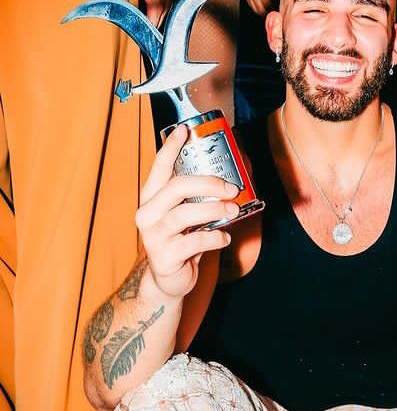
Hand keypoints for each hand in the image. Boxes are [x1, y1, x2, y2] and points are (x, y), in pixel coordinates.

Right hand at [135, 125, 239, 297]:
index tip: (184, 130)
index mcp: (152, 198)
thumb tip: (236, 171)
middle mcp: (148, 213)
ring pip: (184, 214)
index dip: (170, 147)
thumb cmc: (183, 241)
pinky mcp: (164, 257)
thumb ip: (203, 196)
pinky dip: (214, 238)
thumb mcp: (191, 215)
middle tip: (232, 188)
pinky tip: (225, 238)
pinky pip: (193, 242)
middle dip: (208, 183)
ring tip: (234, 210)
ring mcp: (154, 236)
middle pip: (176, 188)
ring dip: (214, 209)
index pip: (159, 167)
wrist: (170, 280)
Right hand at [241, 0, 279, 14]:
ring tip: (266, 13)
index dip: (272, 9)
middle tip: (271, 14)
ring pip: (254, 8)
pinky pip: (249, 4)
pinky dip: (255, 7)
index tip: (276, 11)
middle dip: (266, 13)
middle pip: (259, 9)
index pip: (267, 4)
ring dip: (260, 12)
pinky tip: (259, 7)